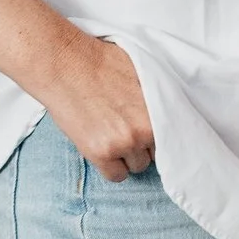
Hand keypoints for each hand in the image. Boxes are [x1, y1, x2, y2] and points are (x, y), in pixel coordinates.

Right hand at [41, 34, 156, 180]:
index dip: (156, 133)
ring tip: (111, 136)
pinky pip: (116, 176)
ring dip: (126, 156)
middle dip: (142, 144)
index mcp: (161, 107)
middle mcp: (147, 128)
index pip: (172, 136)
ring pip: (137, 166)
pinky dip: (111, 167)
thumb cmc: (101, 62)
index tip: (147, 131)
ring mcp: (125, 142)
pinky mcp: (101, 153)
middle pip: (155, 152)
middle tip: (124, 129)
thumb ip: (156, 97)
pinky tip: (102, 150)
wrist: (66, 64)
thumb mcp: (142, 72)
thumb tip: (164, 109)